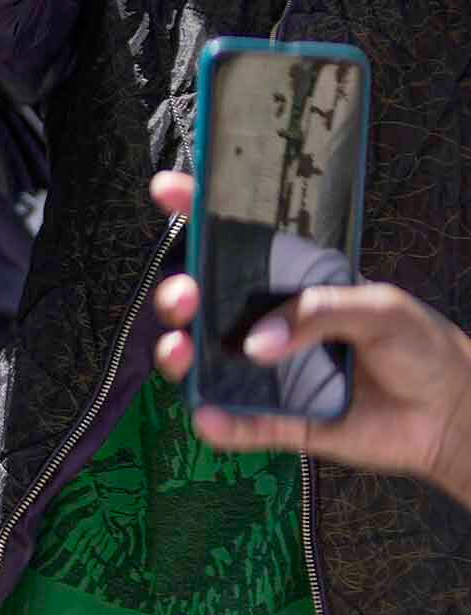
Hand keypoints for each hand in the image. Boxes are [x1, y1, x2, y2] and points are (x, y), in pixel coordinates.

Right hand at [147, 172, 470, 502]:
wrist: (451, 414)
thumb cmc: (424, 349)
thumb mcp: (381, 308)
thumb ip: (319, 312)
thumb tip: (258, 341)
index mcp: (297, 285)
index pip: (242, 243)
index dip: (202, 213)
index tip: (171, 190)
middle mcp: (274, 325)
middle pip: (206, 302)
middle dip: (181, 293)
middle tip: (186, 295)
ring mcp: (271, 372)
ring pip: (206, 362)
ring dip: (181, 354)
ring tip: (183, 352)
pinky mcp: (280, 419)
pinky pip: (238, 423)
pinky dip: (218, 421)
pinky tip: (210, 415)